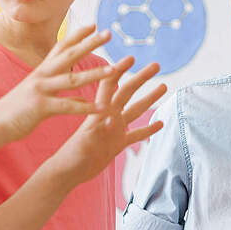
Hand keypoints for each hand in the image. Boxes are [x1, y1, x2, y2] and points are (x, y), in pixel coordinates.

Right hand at [0, 25, 124, 138]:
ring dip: (94, 74)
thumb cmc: (17, 108)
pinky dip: (86, 107)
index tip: (94, 24)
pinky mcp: (41, 107)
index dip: (77, 35)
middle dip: (90, 43)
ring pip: (72, 79)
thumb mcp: (37, 91)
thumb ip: (54, 85)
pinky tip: (102, 108)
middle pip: (69, 55)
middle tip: (109, 33)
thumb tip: (74, 87)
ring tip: (113, 69)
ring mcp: (41, 90)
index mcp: (42, 70)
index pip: (61, 47)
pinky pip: (68, 106)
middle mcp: (42, 76)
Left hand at [46, 57, 166, 184]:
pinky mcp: (117, 144)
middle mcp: (109, 117)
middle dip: (142, 78)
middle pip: (128, 92)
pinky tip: (160, 123)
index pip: (110, 85)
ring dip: (149, 98)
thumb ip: (97, 132)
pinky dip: (148, 129)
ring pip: (135, 110)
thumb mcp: (84, 144)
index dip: (119, 70)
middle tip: (156, 65)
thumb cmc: (70, 158)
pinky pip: (136, 134)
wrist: (67, 172)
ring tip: (163, 86)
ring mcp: (115, 130)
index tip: (131, 57)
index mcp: (99, 113)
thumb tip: (112, 120)